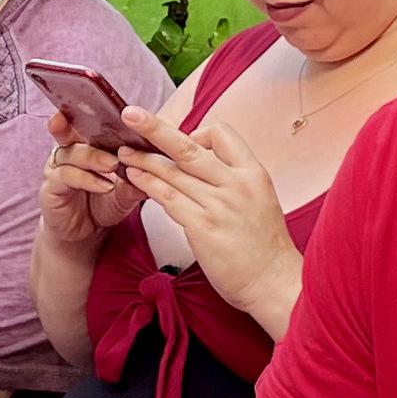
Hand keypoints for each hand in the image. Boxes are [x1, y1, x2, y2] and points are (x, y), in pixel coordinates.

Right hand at [37, 110, 137, 249]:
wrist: (83, 233)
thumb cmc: (105, 202)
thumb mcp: (128, 189)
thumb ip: (140, 176)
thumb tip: (162, 164)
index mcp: (88, 141)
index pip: (92, 120)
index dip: (98, 110)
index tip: (113, 105)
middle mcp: (70, 148)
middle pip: (73, 127)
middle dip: (86, 124)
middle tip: (111, 133)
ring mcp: (57, 166)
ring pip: (72, 152)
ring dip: (94, 158)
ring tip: (112, 166)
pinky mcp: (51, 186)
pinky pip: (66, 176)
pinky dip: (87, 179)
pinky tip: (104, 186)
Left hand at [116, 108, 297, 324]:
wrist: (274, 283)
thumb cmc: (264, 247)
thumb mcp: (259, 200)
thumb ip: (233, 181)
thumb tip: (203, 168)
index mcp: (253, 173)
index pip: (221, 133)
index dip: (198, 133)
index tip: (186, 146)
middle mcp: (235, 184)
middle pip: (188, 146)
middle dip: (155, 128)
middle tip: (131, 114)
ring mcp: (218, 205)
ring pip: (172, 171)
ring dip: (142, 158)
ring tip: (122, 152)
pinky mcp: (202, 226)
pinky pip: (167, 197)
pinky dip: (146, 184)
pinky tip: (132, 177)